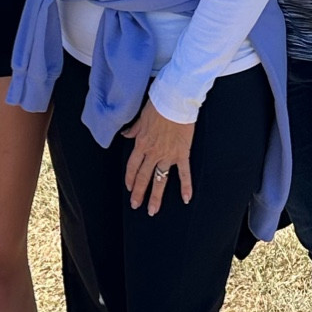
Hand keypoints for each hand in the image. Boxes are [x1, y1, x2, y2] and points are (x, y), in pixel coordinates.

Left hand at [121, 99, 194, 214]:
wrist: (175, 101)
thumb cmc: (158, 105)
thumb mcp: (141, 117)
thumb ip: (134, 130)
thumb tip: (125, 135)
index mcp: (141, 143)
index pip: (132, 166)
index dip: (130, 178)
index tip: (129, 188)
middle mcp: (153, 152)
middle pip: (143, 177)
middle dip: (139, 193)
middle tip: (136, 206)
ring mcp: (168, 155)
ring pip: (160, 179)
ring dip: (156, 196)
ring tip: (153, 210)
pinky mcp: (182, 154)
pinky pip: (184, 173)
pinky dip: (186, 186)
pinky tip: (186, 199)